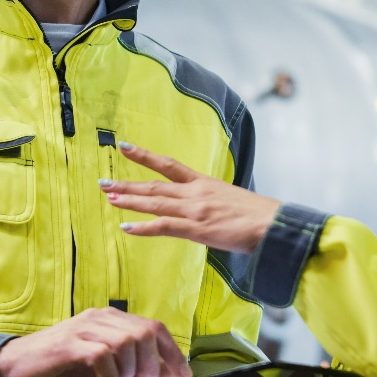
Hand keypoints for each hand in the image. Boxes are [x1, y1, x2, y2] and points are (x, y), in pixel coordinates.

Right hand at [0, 307, 190, 376]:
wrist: (13, 366)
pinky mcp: (69, 344)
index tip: (183, 375)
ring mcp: (84, 328)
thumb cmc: (60, 367)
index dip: (172, 352)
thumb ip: (128, 363)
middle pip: (145, 333)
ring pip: (127, 342)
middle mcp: (100, 317)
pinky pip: (102, 355)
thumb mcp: (100, 363)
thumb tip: (162, 376)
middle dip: (154, 364)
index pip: (154, 327)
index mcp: (110, 318)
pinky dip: (107, 374)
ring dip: (129, 370)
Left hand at [100, 142, 279, 252]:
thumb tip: (205, 208)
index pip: (169, 165)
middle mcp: (196, 193)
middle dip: (127, 183)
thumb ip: (213, 201)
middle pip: (155, 185)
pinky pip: (164, 226)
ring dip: (129, 200)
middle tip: (103, 182)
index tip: (125, 148)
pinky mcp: (197, 228)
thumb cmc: (259, 215)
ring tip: (109, 197)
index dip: (145, 156)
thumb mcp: (231, 200)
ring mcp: (195, 210)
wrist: (273, 224)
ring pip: (154, 202)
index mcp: (205, 183)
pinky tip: (126, 228)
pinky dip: (143, 227)